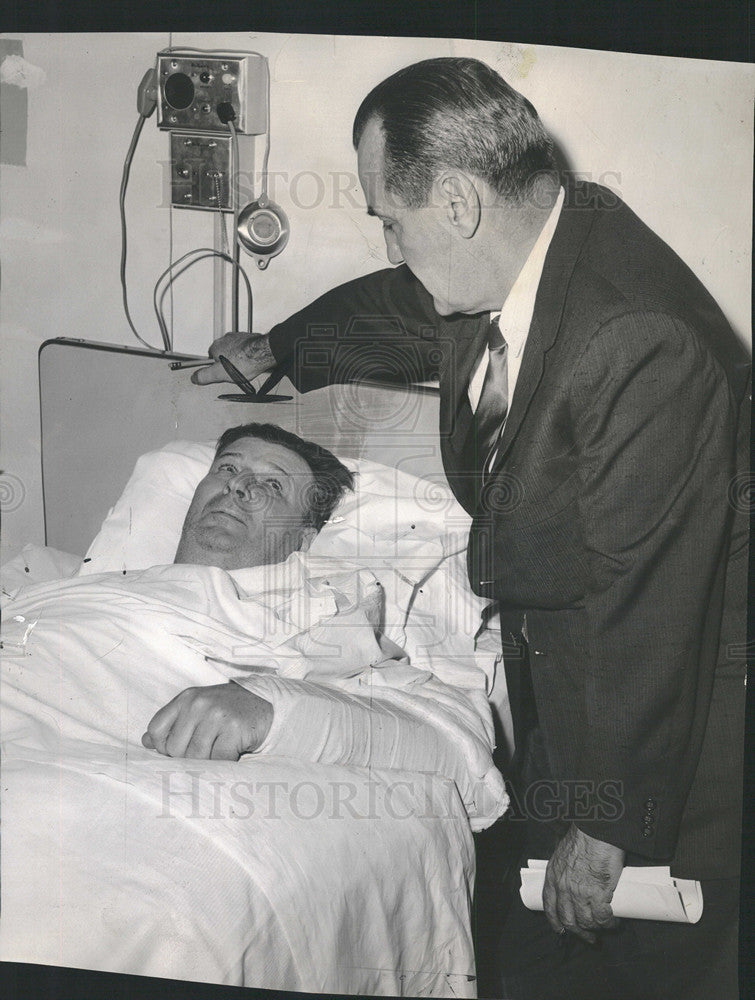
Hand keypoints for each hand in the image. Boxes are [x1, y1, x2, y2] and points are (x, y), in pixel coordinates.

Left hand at [141, 682, 272, 759]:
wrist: (265, 704)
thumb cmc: (227, 710)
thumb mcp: (197, 709)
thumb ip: (172, 724)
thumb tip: (145, 742)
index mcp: (185, 699)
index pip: (155, 730)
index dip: (163, 747)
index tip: (179, 749)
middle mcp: (198, 704)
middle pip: (175, 749)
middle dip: (187, 758)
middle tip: (206, 750)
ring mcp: (216, 715)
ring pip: (195, 757)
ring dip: (207, 762)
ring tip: (219, 751)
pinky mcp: (233, 728)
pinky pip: (218, 760)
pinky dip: (223, 763)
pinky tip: (231, 753)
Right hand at [191, 332, 275, 384]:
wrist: (263, 352)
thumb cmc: (244, 360)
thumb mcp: (219, 374)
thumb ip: (205, 376)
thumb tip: (194, 378)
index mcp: (216, 346)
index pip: (210, 359)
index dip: (216, 368)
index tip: (222, 374)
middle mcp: (226, 339)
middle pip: (223, 355)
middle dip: (228, 364)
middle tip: (235, 373)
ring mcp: (239, 337)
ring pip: (235, 352)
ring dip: (238, 359)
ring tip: (245, 368)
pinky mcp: (250, 339)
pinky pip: (246, 349)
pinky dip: (248, 356)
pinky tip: (251, 363)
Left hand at [542, 824, 624, 942]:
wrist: (596, 831)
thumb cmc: (584, 837)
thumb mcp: (564, 852)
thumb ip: (565, 868)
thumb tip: (573, 877)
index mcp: (553, 876)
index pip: (549, 905)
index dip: (555, 921)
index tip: (561, 930)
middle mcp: (563, 887)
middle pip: (568, 919)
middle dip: (579, 932)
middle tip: (590, 938)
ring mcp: (579, 893)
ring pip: (586, 922)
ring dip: (597, 929)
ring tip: (606, 927)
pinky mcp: (597, 894)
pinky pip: (602, 918)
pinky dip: (609, 923)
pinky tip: (614, 922)